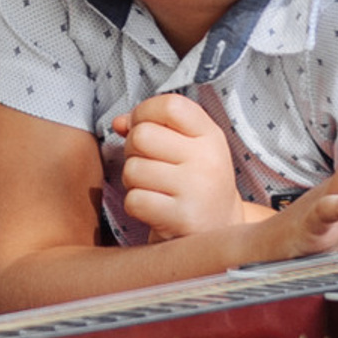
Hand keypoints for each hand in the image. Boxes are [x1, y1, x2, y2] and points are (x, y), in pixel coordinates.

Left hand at [112, 93, 244, 238]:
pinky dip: (136, 205)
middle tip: (149, 164)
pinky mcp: (184, 219)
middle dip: (133, 150)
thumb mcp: (185, 146)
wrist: (218, 230)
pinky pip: (135, 200)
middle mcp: (208, 160)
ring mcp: (198, 190)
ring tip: (154, 188)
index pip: (170, 106)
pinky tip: (155, 207)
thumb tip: (119, 122)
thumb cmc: (194, 181)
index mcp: (210, 136)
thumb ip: (152, 126)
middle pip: (142, 135)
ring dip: (133, 181)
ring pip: (133, 169)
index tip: (144, 126)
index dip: (145, 112)